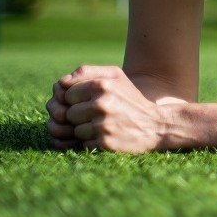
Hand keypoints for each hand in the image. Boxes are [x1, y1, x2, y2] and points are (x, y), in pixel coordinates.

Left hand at [45, 65, 164, 152]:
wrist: (156, 125)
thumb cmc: (130, 99)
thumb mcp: (115, 77)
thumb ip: (87, 72)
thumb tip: (60, 83)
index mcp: (102, 85)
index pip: (67, 93)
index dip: (75, 99)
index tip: (87, 100)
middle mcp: (101, 103)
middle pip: (68, 114)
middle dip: (78, 116)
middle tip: (97, 115)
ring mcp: (103, 124)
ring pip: (74, 131)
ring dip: (85, 130)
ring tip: (104, 125)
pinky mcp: (105, 143)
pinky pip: (83, 144)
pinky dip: (92, 142)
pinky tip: (107, 135)